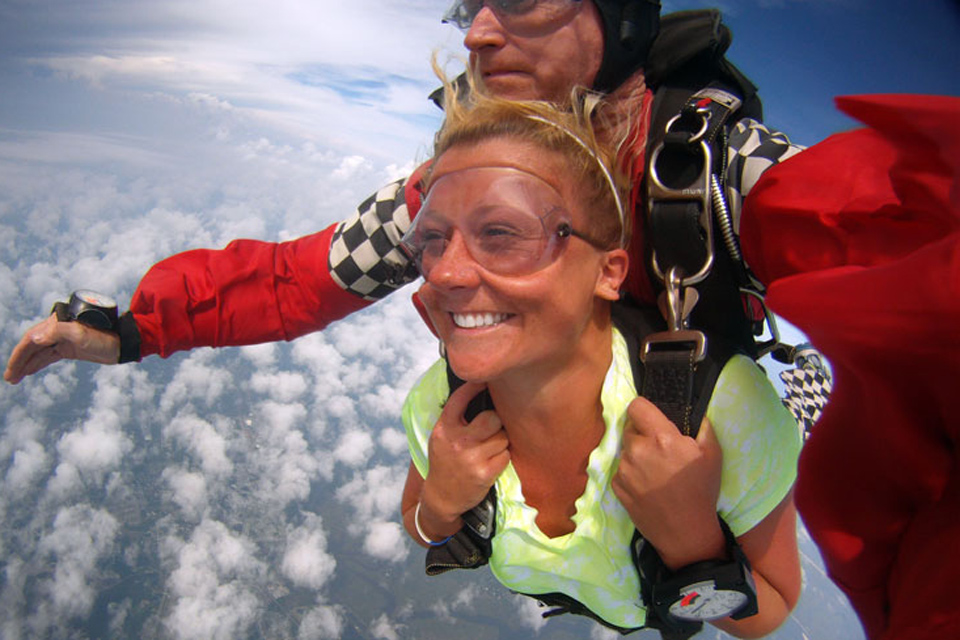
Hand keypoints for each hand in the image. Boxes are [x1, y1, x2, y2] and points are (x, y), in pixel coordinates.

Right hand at [4, 314, 119, 383]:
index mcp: (58, 322)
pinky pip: (48, 355)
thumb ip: (58, 332)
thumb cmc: (106, 337)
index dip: (20, 354)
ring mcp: (63, 338)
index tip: (11, 369)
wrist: (125, 343)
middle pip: (32, 345)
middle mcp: (58, 328)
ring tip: (14, 379)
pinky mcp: (69, 348)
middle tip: (9, 378)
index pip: (32, 338)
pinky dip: (37, 363)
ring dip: (26, 364)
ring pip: (39, 352)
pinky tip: (28, 372)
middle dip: (19, 361)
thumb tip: (34, 337)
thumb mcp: (82, 335)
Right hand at [418, 381, 509, 534]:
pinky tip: (491, 463)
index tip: (485, 380)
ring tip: (488, 449)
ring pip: (502, 437)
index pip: (459, 399)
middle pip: (492, 418)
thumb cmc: (445, 462)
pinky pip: (506, 455)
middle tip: (490, 430)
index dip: (474, 386)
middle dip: (495, 422)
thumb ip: (455, 418)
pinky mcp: (484, 474)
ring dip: (500, 442)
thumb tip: (477, 389)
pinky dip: (502, 458)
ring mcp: (470, 458)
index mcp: (444, 429)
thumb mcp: (441, 437)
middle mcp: (457, 441)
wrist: (441, 497)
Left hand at [612, 396, 724, 569]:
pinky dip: (630, 473)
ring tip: (655, 471)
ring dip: (636, 454)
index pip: (636, 406)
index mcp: (661, 438)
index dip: (644, 410)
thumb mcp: (713, 454)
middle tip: (659, 450)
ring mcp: (624, 470)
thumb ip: (703, 426)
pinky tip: (647, 485)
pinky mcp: (617, 487)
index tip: (653, 420)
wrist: (686, 531)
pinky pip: (620, 470)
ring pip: (625, 450)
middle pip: (630, 428)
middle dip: (642, 434)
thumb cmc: (702, 491)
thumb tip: (695, 412)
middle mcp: (637, 451)